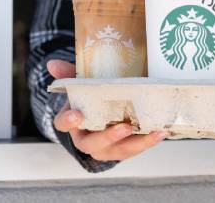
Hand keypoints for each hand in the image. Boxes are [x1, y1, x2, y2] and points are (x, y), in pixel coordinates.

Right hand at [47, 59, 167, 160]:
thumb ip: (70, 74)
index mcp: (73, 122)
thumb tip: (52, 63)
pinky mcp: (124, 150)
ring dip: (136, 143)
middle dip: (109, 137)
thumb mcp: (81, 83)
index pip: (63, 124)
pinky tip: (161, 132)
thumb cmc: (91, 98)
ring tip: (153, 132)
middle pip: (92, 144)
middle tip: (124, 127)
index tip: (76, 114)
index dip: (68, 121)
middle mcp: (87, 139)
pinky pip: (135, 149)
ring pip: (118, 151)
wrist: (105, 114)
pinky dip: (149, 142)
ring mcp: (106, 148)